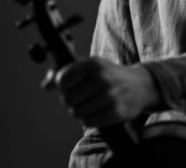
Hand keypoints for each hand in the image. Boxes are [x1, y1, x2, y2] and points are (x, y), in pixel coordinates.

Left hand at [42, 57, 162, 126]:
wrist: (140, 86)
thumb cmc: (108, 75)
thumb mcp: (89, 66)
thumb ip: (64, 72)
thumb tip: (45, 86)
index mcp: (91, 64)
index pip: (62, 80)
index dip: (63, 87)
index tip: (70, 87)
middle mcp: (100, 78)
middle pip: (67, 100)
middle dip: (71, 102)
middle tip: (80, 98)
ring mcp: (109, 96)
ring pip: (77, 113)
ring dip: (80, 112)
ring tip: (89, 105)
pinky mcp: (116, 112)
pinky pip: (89, 122)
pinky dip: (89, 119)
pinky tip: (97, 112)